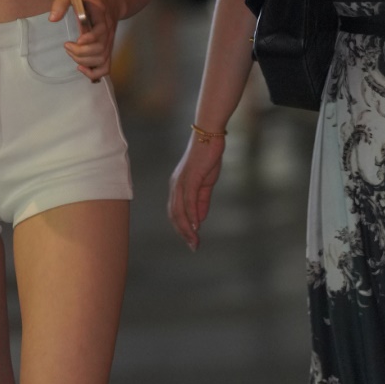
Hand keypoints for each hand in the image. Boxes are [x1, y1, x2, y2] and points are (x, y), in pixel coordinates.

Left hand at [48, 0, 119, 81]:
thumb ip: (62, 1)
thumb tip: (52, 19)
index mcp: (102, 16)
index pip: (101, 31)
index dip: (89, 38)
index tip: (77, 39)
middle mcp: (108, 31)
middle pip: (100, 50)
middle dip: (81, 52)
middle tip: (67, 45)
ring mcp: (109, 42)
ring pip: (101, 60)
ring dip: (84, 61)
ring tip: (71, 53)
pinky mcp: (107, 49)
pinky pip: (105, 67)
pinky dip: (94, 73)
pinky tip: (81, 68)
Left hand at [167, 131, 225, 250]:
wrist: (210, 136)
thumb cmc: (207, 158)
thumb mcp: (206, 184)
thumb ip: (202, 201)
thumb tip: (199, 219)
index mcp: (178, 187)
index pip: (175, 212)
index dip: (181, 228)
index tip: (191, 242)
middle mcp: (175, 185)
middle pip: (174, 214)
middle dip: (183, 233)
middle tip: (193, 247)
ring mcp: (181, 182)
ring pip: (179, 210)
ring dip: (187, 228)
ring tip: (194, 241)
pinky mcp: (191, 177)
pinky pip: (189, 200)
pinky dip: (192, 214)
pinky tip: (197, 226)